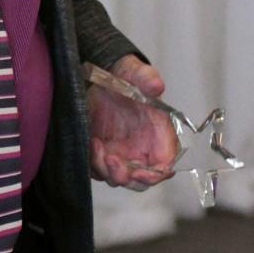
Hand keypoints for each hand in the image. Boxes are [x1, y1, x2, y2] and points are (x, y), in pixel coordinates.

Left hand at [88, 54, 176, 189]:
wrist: (104, 76)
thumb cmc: (127, 77)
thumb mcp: (135, 73)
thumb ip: (146, 78)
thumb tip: (156, 85)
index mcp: (157, 134)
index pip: (163, 165)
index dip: (154, 175)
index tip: (139, 172)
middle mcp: (141, 149)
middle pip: (138, 180)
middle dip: (125, 176)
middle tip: (111, 160)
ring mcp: (121, 153)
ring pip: (116, 178)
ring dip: (106, 169)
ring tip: (96, 145)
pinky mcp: (101, 153)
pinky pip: (97, 170)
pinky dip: (93, 164)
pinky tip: (91, 142)